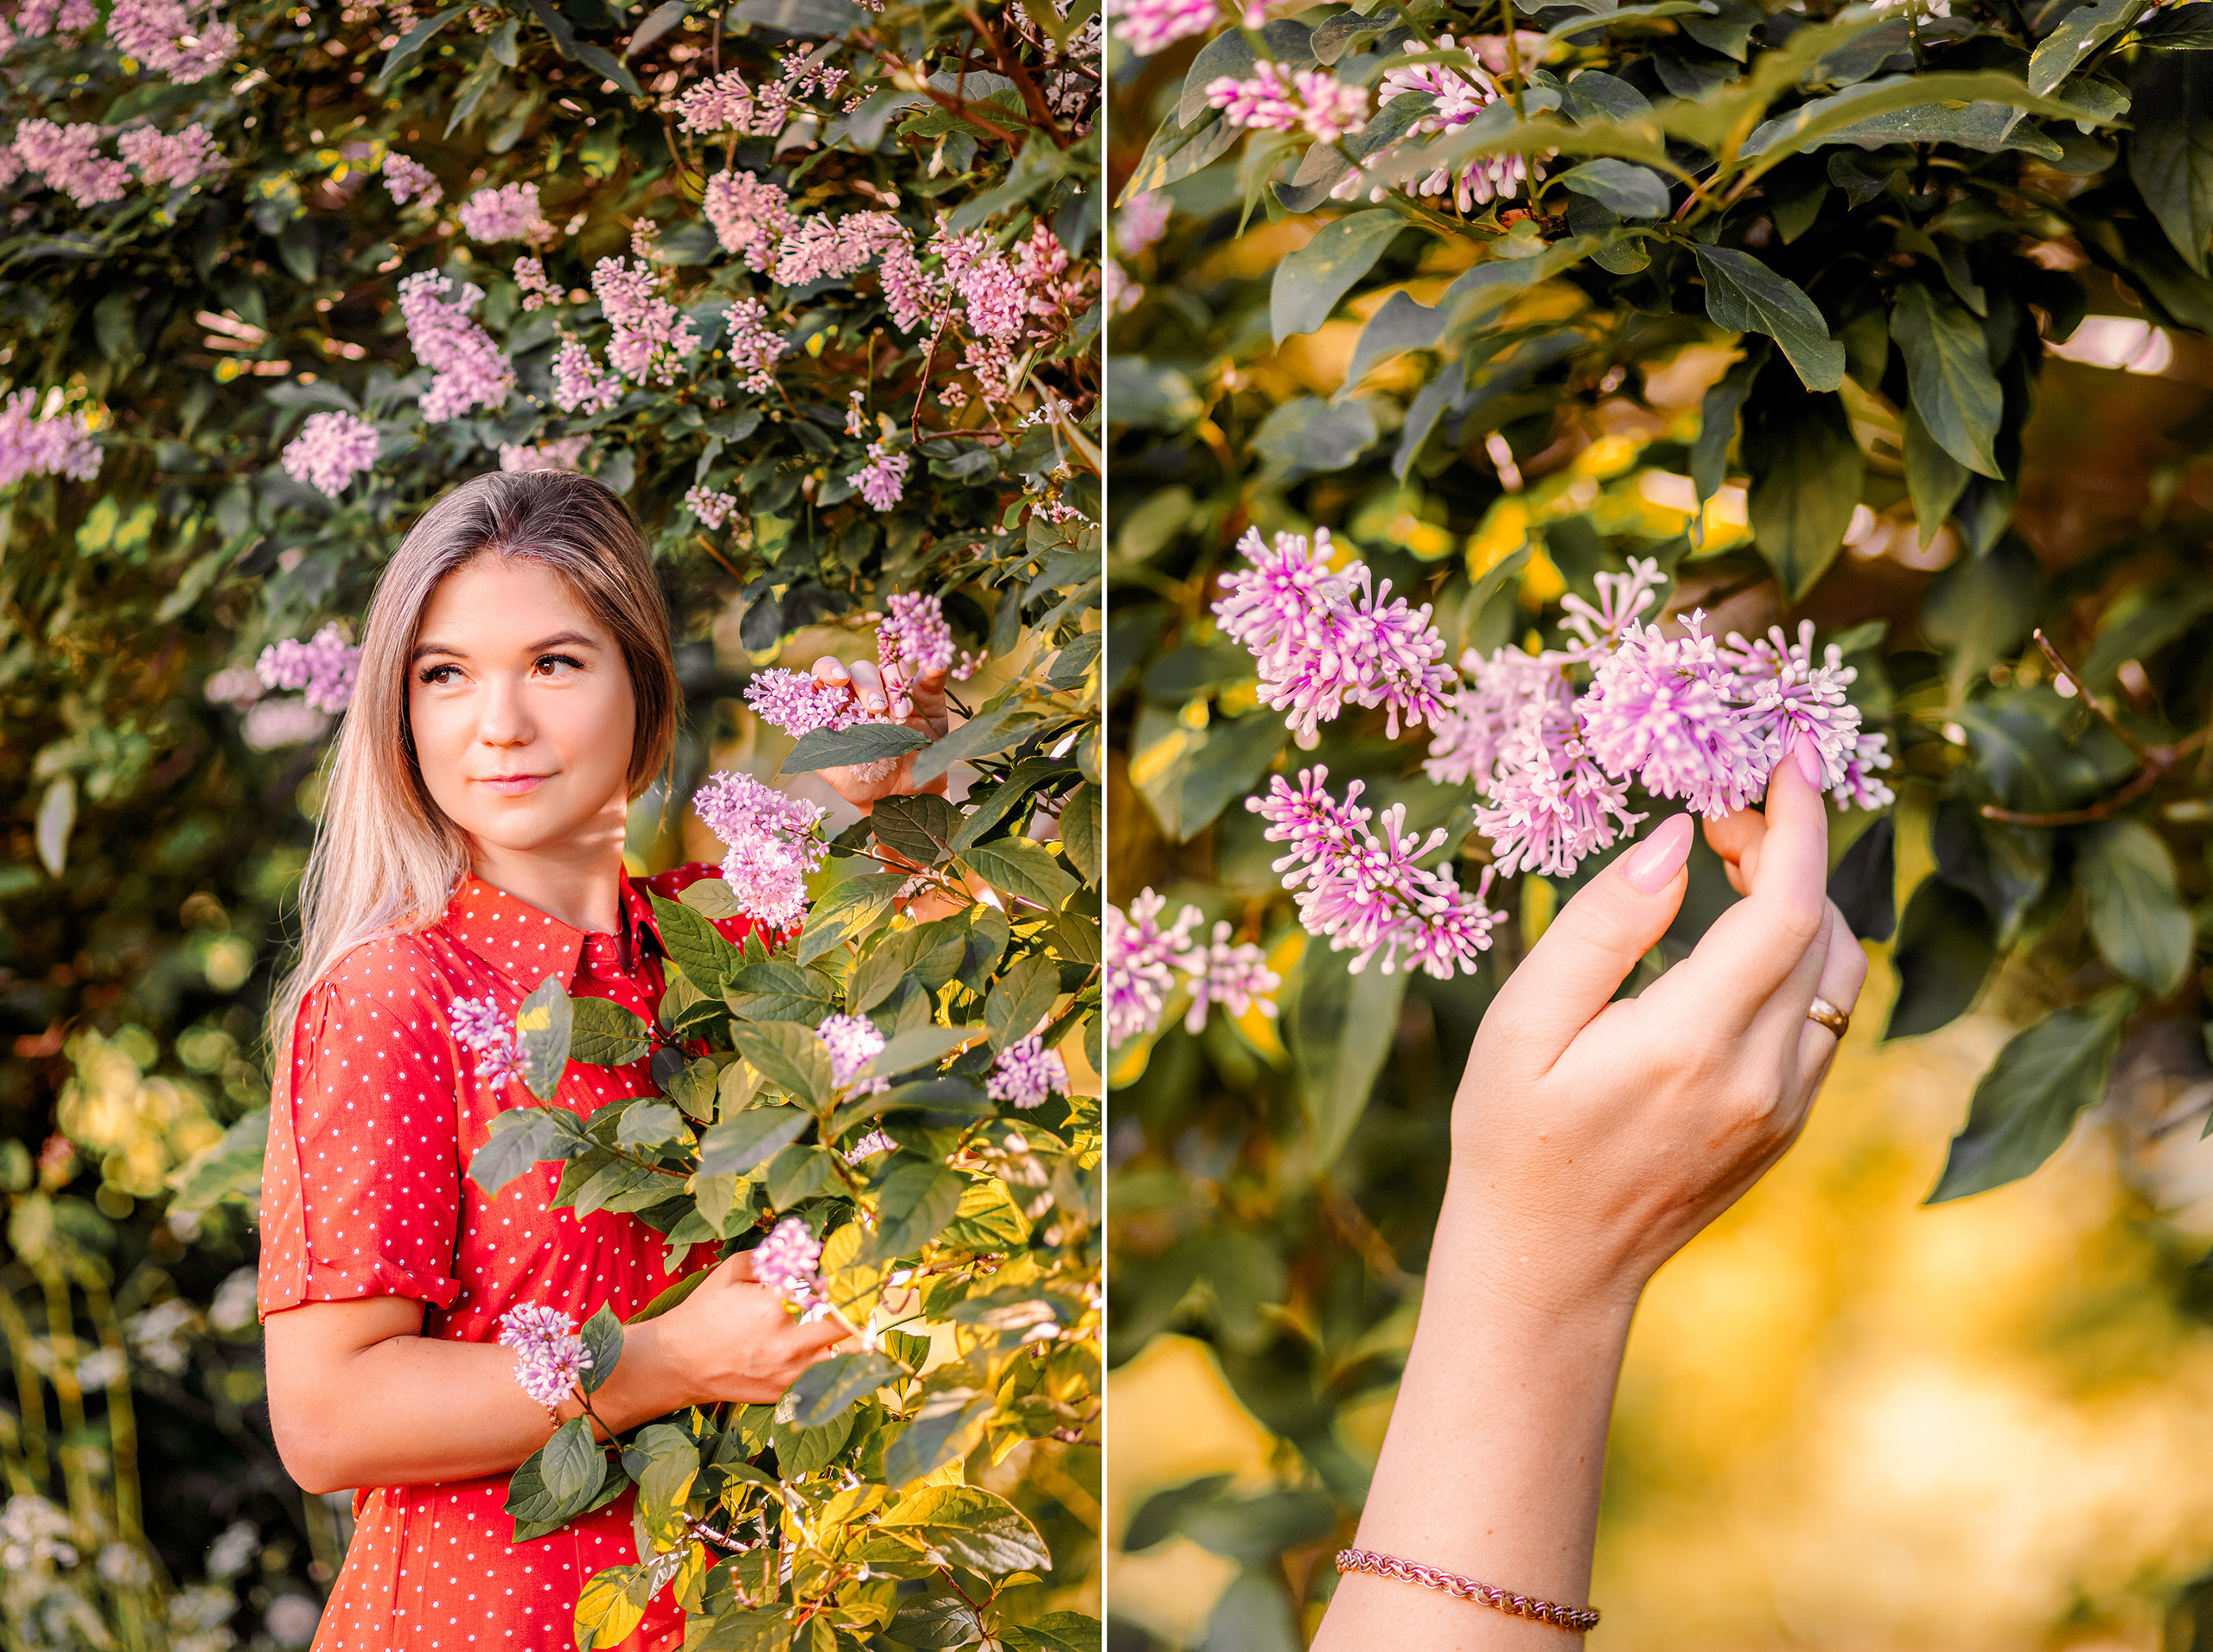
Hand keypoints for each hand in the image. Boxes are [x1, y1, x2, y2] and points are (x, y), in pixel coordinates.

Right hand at [643, 1251, 847, 1406]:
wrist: (677, 1363)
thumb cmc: (704, 1312)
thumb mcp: (731, 1271)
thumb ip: (771, 1256)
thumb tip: (805, 1248)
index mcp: (774, 1306)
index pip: (829, 1287)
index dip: (842, 1277)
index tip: (847, 1268)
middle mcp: (788, 1342)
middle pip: (848, 1321)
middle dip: (854, 1304)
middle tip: (856, 1293)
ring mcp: (789, 1371)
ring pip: (846, 1353)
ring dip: (852, 1334)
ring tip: (851, 1320)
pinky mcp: (786, 1391)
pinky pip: (826, 1375)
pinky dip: (833, 1357)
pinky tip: (827, 1343)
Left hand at [809, 653, 951, 811]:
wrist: (902, 801)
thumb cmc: (862, 783)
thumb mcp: (833, 769)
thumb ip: (816, 745)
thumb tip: (796, 722)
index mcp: (839, 705)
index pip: (828, 675)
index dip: (829, 669)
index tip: (836, 679)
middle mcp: (866, 694)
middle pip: (861, 670)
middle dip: (866, 685)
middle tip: (875, 709)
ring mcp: (897, 695)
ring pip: (892, 671)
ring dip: (895, 685)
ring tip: (901, 715)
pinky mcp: (927, 701)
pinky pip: (930, 679)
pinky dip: (934, 669)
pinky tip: (935, 665)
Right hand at [1447, 735, 1869, 1312]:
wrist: (1547, 1268)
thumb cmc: (1512, 1138)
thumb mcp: (1522, 1024)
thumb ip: (1604, 925)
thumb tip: (1676, 839)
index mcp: (1690, 1045)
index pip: (1787, 906)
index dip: (1799, 821)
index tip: (1789, 755)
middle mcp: (1759, 1078)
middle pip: (1825, 929)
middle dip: (1788, 852)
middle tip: (1715, 819)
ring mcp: (1782, 1109)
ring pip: (1838, 974)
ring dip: (1802, 904)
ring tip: (1727, 872)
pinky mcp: (1784, 1126)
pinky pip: (1820, 1019)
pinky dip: (1795, 958)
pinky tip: (1727, 947)